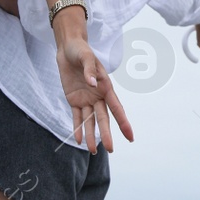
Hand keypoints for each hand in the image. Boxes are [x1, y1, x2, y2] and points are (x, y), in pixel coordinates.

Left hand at [57, 36, 132, 151]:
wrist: (68, 48)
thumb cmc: (81, 50)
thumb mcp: (86, 56)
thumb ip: (89, 70)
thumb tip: (93, 85)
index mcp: (106, 86)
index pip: (116, 107)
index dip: (123, 122)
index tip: (130, 136)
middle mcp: (98, 96)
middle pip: (104, 118)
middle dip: (107, 134)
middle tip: (111, 149)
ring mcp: (86, 99)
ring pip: (90, 121)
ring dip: (91, 135)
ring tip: (93, 151)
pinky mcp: (75, 100)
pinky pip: (76, 117)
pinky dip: (77, 128)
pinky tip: (79, 141)